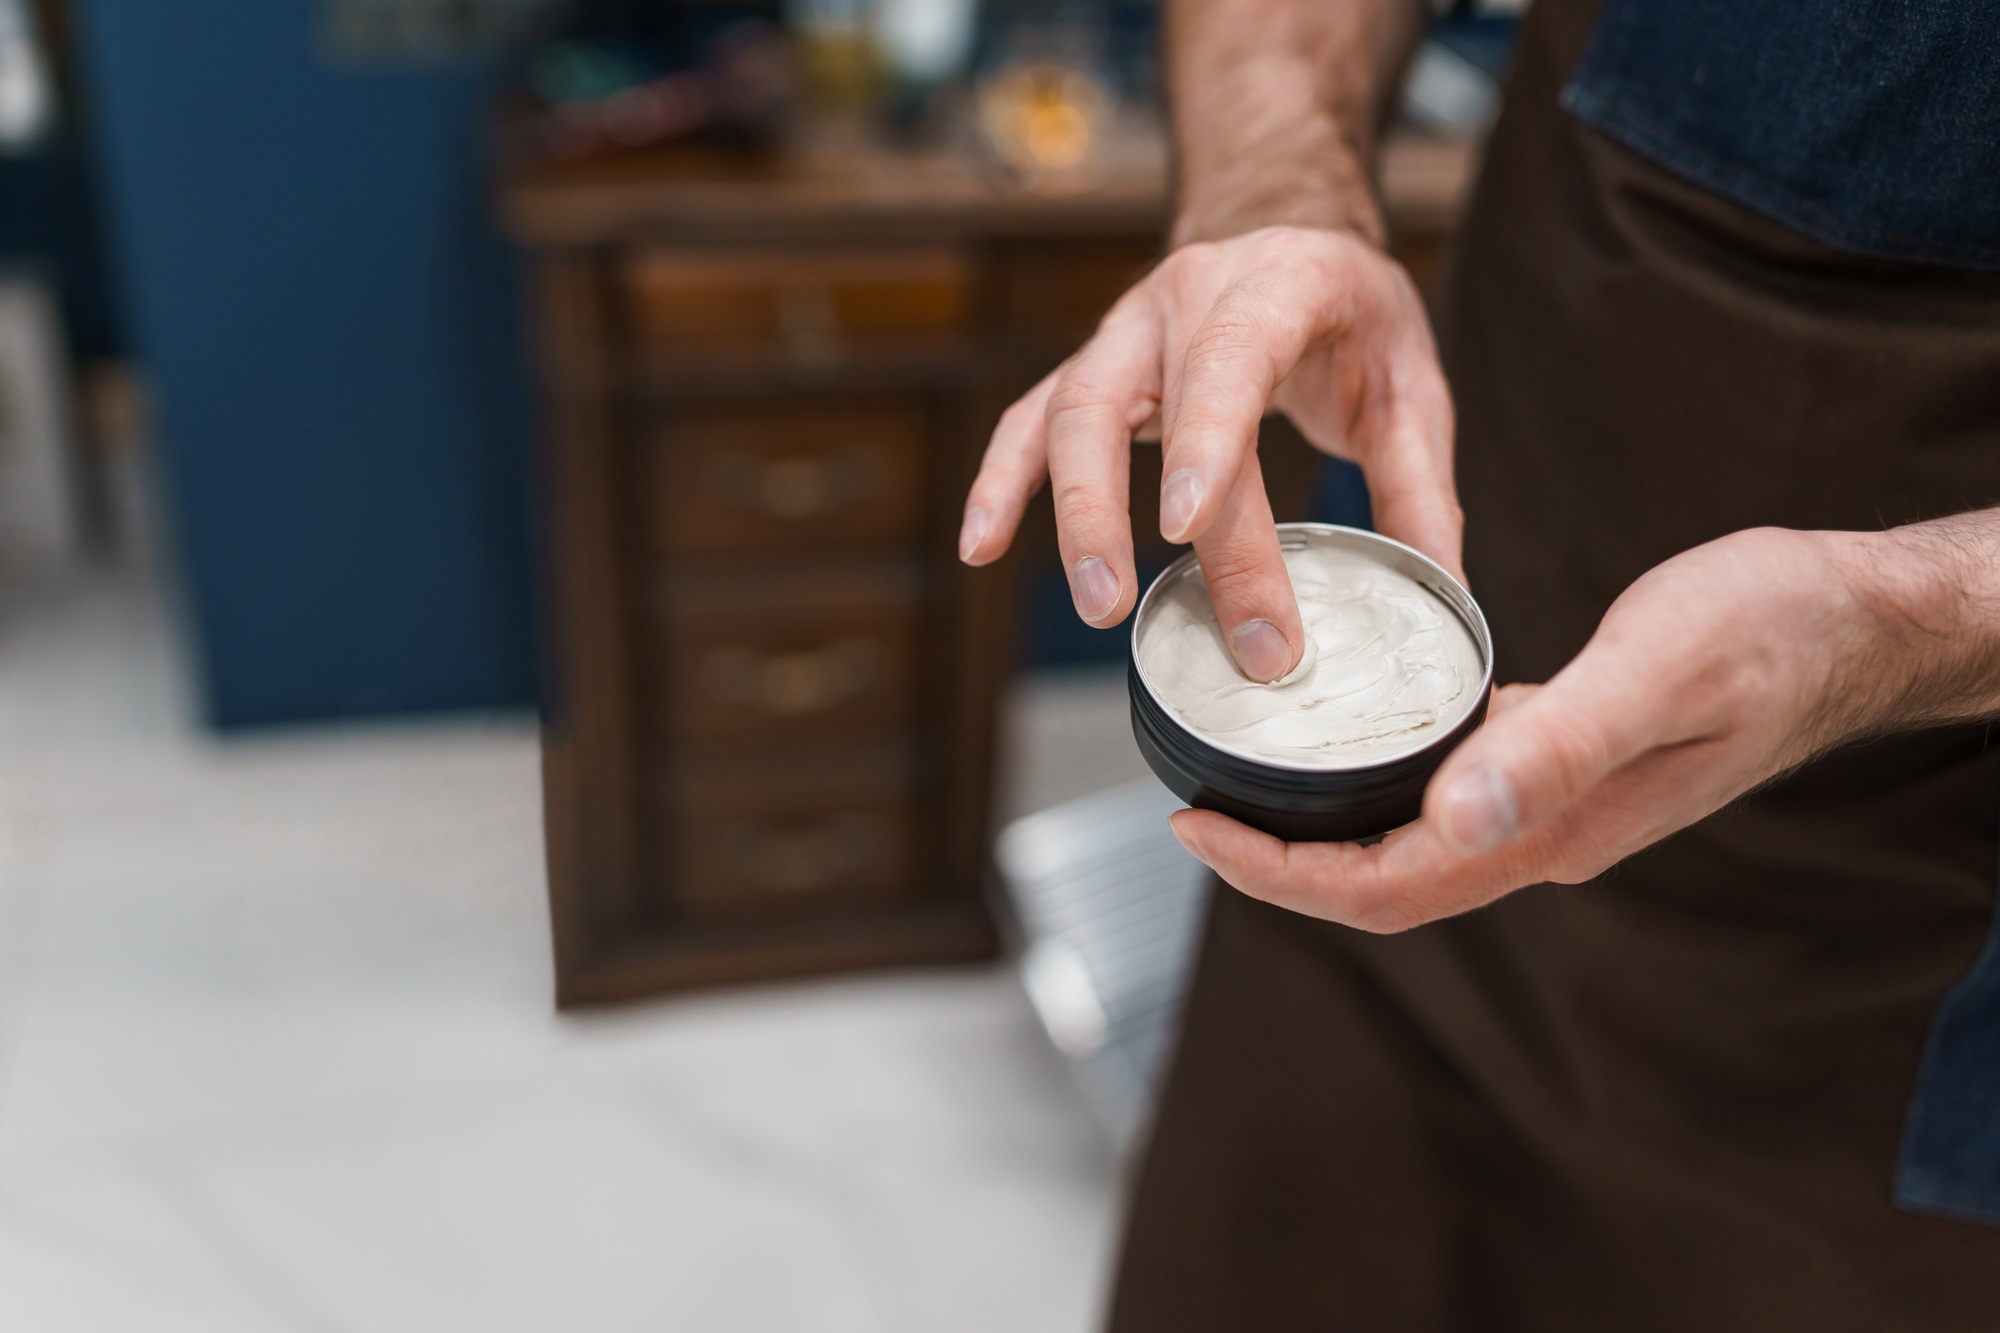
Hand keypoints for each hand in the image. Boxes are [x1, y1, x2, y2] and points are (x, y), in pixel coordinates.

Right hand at [957, 225, 1457, 682]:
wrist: (1291, 231)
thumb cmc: (1352, 314)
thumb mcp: (1411, 385)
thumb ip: (1419, 488)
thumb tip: (1439, 596)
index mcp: (1277, 285)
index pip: (1229, 359)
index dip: (1202, 443)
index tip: (1186, 529)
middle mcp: (1184, 299)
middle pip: (1122, 404)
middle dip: (1117, 513)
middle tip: (1134, 610)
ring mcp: (1125, 333)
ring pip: (1066, 414)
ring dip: (1068, 514)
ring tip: (1096, 604)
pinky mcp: (1093, 370)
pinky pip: (1029, 422)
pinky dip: (1002, 485)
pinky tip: (983, 546)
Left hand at [1169, 524, 1989, 931]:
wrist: (1849, 622)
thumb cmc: (1768, 632)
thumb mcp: (1657, 670)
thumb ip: (1557, 744)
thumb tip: (1449, 816)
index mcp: (1552, 830)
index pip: (1385, 889)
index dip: (1280, 875)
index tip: (1195, 830)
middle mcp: (1542, 832)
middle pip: (1381, 886)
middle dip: (1279, 867)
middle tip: (1190, 813)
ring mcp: (1552, 802)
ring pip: (1407, 845)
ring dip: (1318, 832)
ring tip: (1234, 784)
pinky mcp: (1558, 759)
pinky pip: (1442, 794)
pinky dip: (1373, 781)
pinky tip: (1340, 736)